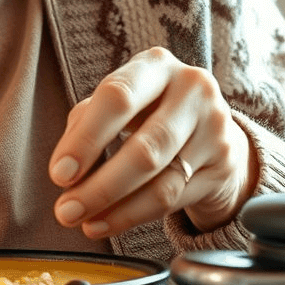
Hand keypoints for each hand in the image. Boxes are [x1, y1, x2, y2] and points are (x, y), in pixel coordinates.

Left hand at [48, 47, 257, 238]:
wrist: (208, 123)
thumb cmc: (149, 108)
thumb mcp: (121, 100)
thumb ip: (88, 122)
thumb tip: (66, 169)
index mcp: (156, 64)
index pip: (118, 98)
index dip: (86, 139)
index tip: (60, 172)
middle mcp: (192, 90)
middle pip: (145, 147)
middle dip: (100, 186)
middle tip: (67, 208)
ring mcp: (215, 128)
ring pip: (162, 182)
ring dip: (116, 208)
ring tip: (85, 220)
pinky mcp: (224, 164)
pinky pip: (175, 199)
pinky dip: (135, 215)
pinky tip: (109, 221)